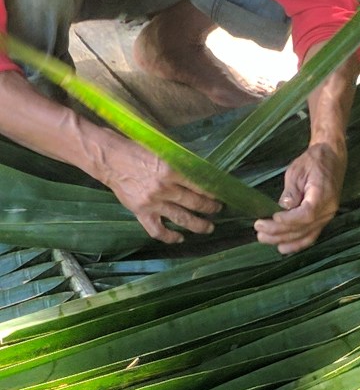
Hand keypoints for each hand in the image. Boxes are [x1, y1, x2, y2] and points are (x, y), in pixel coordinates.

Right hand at [96, 132, 220, 243]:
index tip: (221, 194)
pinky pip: (158, 231)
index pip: (200, 184)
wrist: (108, 159)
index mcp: (171, 169)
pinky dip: (170, 237)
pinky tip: (180, 238)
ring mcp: (153, 203)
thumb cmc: (135, 150)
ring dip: (198, 225)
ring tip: (209, 227)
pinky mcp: (141, 213)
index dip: (213, 192)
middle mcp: (164, 188)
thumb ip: (178, 164)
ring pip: (182, 219)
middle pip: (195, 203)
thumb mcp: (161, 151)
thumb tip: (200, 173)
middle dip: (210, 208)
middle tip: (218, 209)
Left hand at [254, 142, 345, 253]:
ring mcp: (327, 217)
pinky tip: (282, 247)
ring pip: (305, 235)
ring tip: (263, 238)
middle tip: (259, 228)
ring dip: (283, 240)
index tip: (273, 218)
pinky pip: (310, 236)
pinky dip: (296, 244)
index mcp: (322, 194)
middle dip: (279, 231)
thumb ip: (291, 191)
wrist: (332, 158)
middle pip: (303, 227)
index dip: (289, 219)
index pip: (307, 214)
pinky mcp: (323, 220)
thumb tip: (282, 208)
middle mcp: (327, 210)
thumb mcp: (297, 171)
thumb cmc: (313, 161)